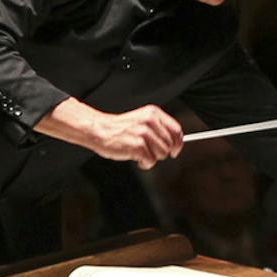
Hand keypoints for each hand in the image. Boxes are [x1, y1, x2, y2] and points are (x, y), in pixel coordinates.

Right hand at [36, 99, 183, 167]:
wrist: (99, 130)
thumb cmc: (119, 128)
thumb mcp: (142, 120)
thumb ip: (158, 128)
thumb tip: (175, 144)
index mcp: (153, 113)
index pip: (176, 130)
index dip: (178, 144)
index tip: (175, 151)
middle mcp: (150, 122)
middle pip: (169, 145)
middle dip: (160, 152)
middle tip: (147, 151)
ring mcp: (144, 133)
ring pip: (161, 154)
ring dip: (152, 158)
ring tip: (139, 153)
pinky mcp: (137, 146)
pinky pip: (150, 161)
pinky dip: (144, 163)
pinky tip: (135, 157)